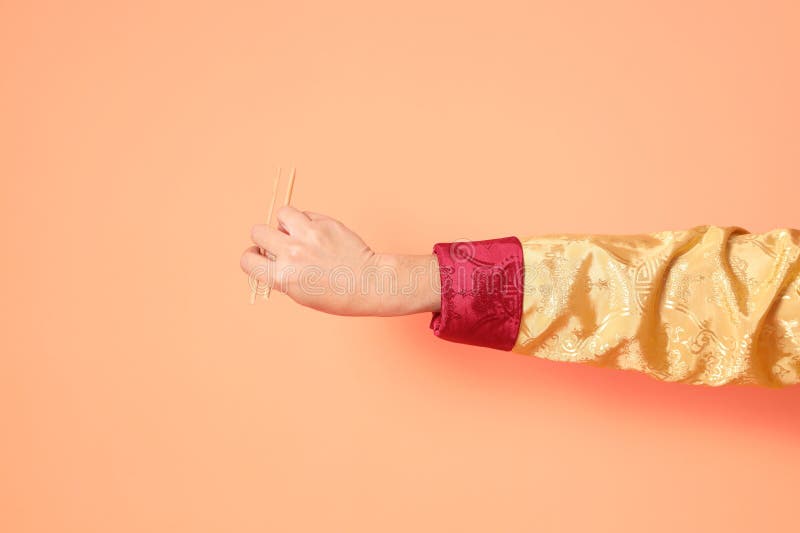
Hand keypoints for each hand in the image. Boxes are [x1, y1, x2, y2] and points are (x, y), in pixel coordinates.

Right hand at [240, 206, 440, 315]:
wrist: (369, 284)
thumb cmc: (335, 295)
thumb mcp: (299, 294)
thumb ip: (280, 274)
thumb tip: (267, 255)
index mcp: (282, 277)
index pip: (247, 259)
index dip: (253, 257)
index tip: (261, 257)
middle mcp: (292, 254)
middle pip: (258, 231)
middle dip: (266, 237)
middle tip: (281, 244)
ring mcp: (309, 236)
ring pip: (281, 214)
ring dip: (286, 223)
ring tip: (299, 234)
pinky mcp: (325, 224)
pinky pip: (305, 214)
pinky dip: (308, 221)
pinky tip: (319, 235)